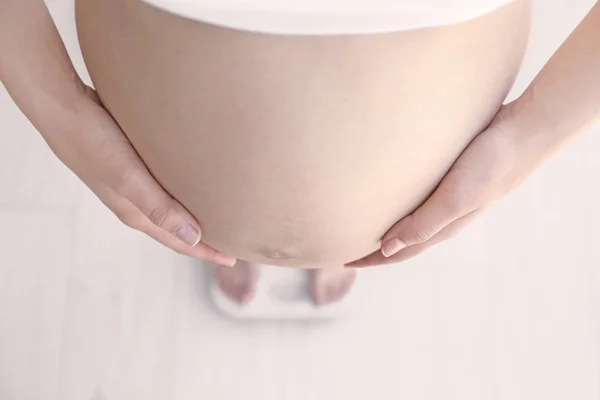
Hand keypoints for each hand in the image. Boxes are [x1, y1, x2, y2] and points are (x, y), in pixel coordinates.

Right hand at [49, 86, 235, 265]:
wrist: (61, 108)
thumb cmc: (94, 141)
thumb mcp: (128, 177)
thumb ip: (160, 208)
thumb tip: (194, 237)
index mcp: (136, 213)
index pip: (179, 241)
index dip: (206, 251)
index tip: (234, 257)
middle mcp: (134, 204)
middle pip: (175, 230)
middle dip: (202, 239)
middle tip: (230, 241)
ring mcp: (130, 185)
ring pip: (169, 209)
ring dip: (192, 217)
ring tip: (215, 217)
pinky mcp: (130, 165)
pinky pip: (162, 188)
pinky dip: (180, 194)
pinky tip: (190, 183)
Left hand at [347, 105, 548, 266]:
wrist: (522, 132)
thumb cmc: (491, 166)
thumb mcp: (455, 199)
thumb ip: (423, 224)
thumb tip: (386, 249)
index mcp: (442, 226)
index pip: (398, 251)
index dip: (370, 258)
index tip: (339, 259)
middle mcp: (440, 213)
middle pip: (399, 235)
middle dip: (371, 243)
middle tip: (341, 238)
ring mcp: (443, 192)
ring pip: (405, 213)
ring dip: (382, 219)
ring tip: (355, 214)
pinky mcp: (444, 172)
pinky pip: (413, 190)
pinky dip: (394, 195)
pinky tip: (383, 184)